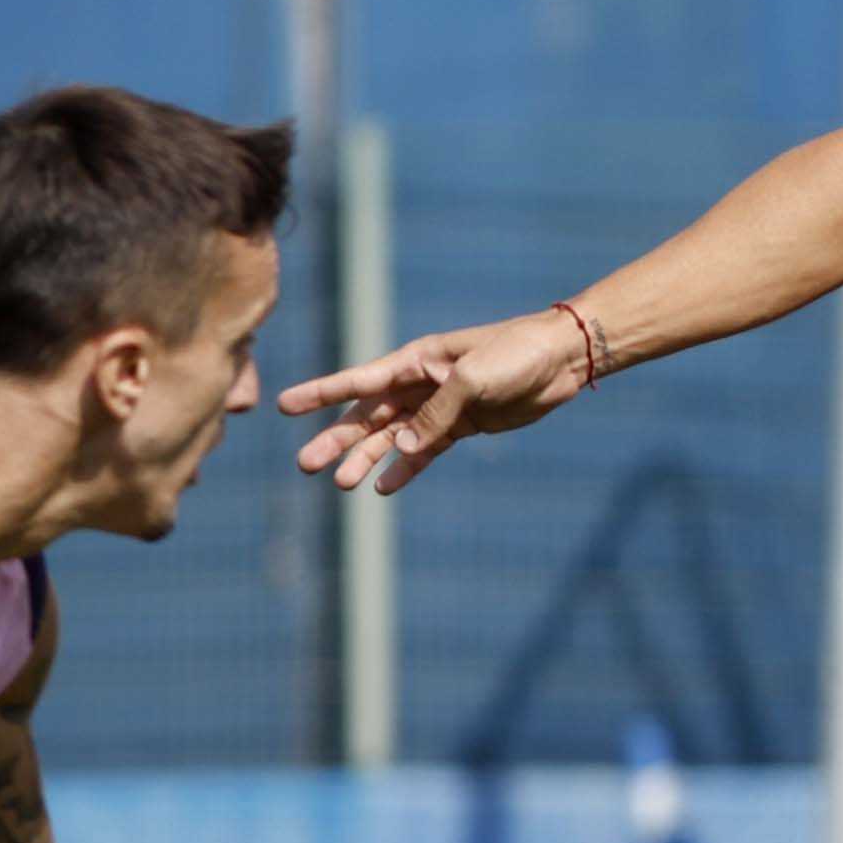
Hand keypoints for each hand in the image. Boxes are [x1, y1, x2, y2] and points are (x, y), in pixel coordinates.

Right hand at [278, 310, 600, 495]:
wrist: (560, 359)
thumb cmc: (515, 355)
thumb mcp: (472, 379)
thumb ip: (435, 414)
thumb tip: (403, 450)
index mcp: (415, 361)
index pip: (358, 380)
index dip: (320, 394)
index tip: (283, 405)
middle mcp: (420, 384)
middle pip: (368, 416)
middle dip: (336, 439)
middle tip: (306, 464)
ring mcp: (439, 407)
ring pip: (392, 438)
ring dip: (366, 459)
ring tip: (342, 484)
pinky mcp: (461, 427)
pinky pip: (425, 452)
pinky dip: (405, 469)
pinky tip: (383, 487)